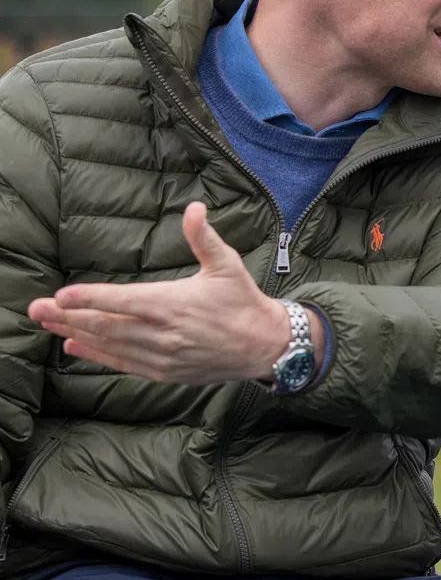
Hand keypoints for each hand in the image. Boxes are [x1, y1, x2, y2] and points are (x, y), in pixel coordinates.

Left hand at [28, 202, 300, 384]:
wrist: (265, 346)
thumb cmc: (244, 302)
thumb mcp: (227, 265)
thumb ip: (204, 237)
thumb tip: (195, 208)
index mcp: (172, 304)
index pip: (121, 300)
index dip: (88, 298)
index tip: (60, 295)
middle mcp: (162, 333)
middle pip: (104, 324)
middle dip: (67, 316)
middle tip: (36, 309)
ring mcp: (161, 355)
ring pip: (108, 344)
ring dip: (75, 333)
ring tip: (47, 324)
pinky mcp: (164, 371)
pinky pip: (122, 363)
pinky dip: (96, 354)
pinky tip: (75, 345)